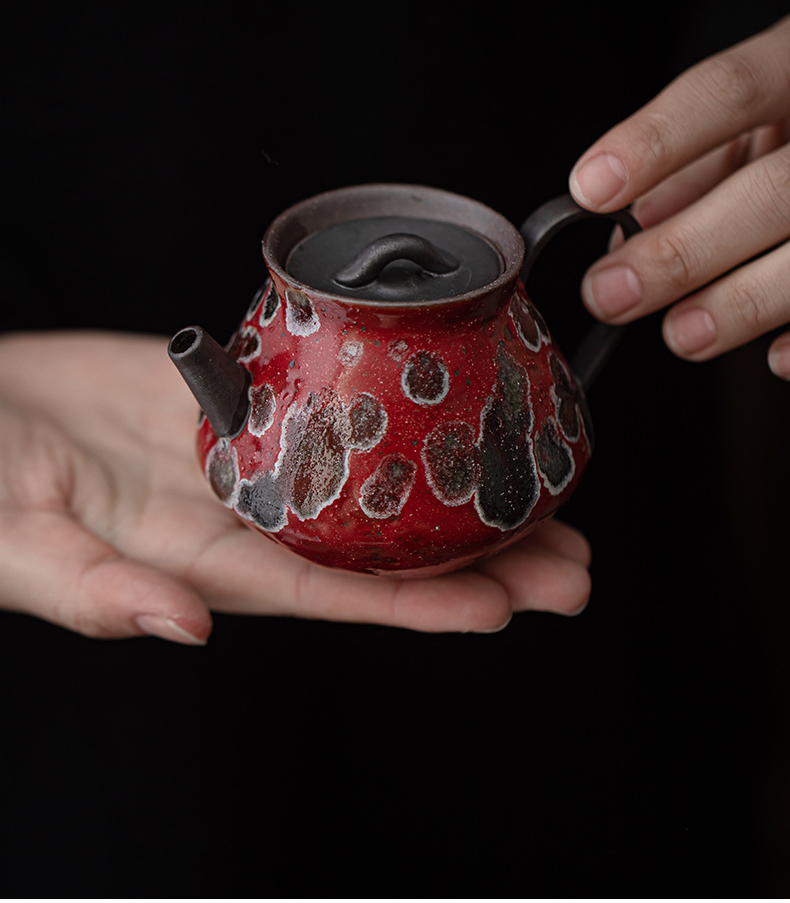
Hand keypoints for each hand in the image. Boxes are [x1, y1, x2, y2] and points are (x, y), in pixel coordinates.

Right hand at [0, 331, 590, 642]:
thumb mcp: (17, 546)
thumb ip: (96, 589)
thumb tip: (184, 627)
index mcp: (199, 560)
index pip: (329, 590)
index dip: (418, 601)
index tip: (505, 606)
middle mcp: (239, 512)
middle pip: (375, 542)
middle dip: (476, 558)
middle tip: (573, 565)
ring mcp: (243, 449)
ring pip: (367, 474)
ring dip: (453, 488)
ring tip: (546, 497)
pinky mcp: (232, 390)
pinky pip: (324, 402)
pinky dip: (388, 409)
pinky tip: (447, 410)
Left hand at [569, 15, 789, 376]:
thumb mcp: (752, 116)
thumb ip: (689, 166)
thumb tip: (622, 238)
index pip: (728, 91)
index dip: (657, 141)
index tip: (590, 189)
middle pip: (773, 189)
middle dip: (682, 250)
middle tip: (612, 293)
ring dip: (744, 302)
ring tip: (680, 334)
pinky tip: (776, 358)